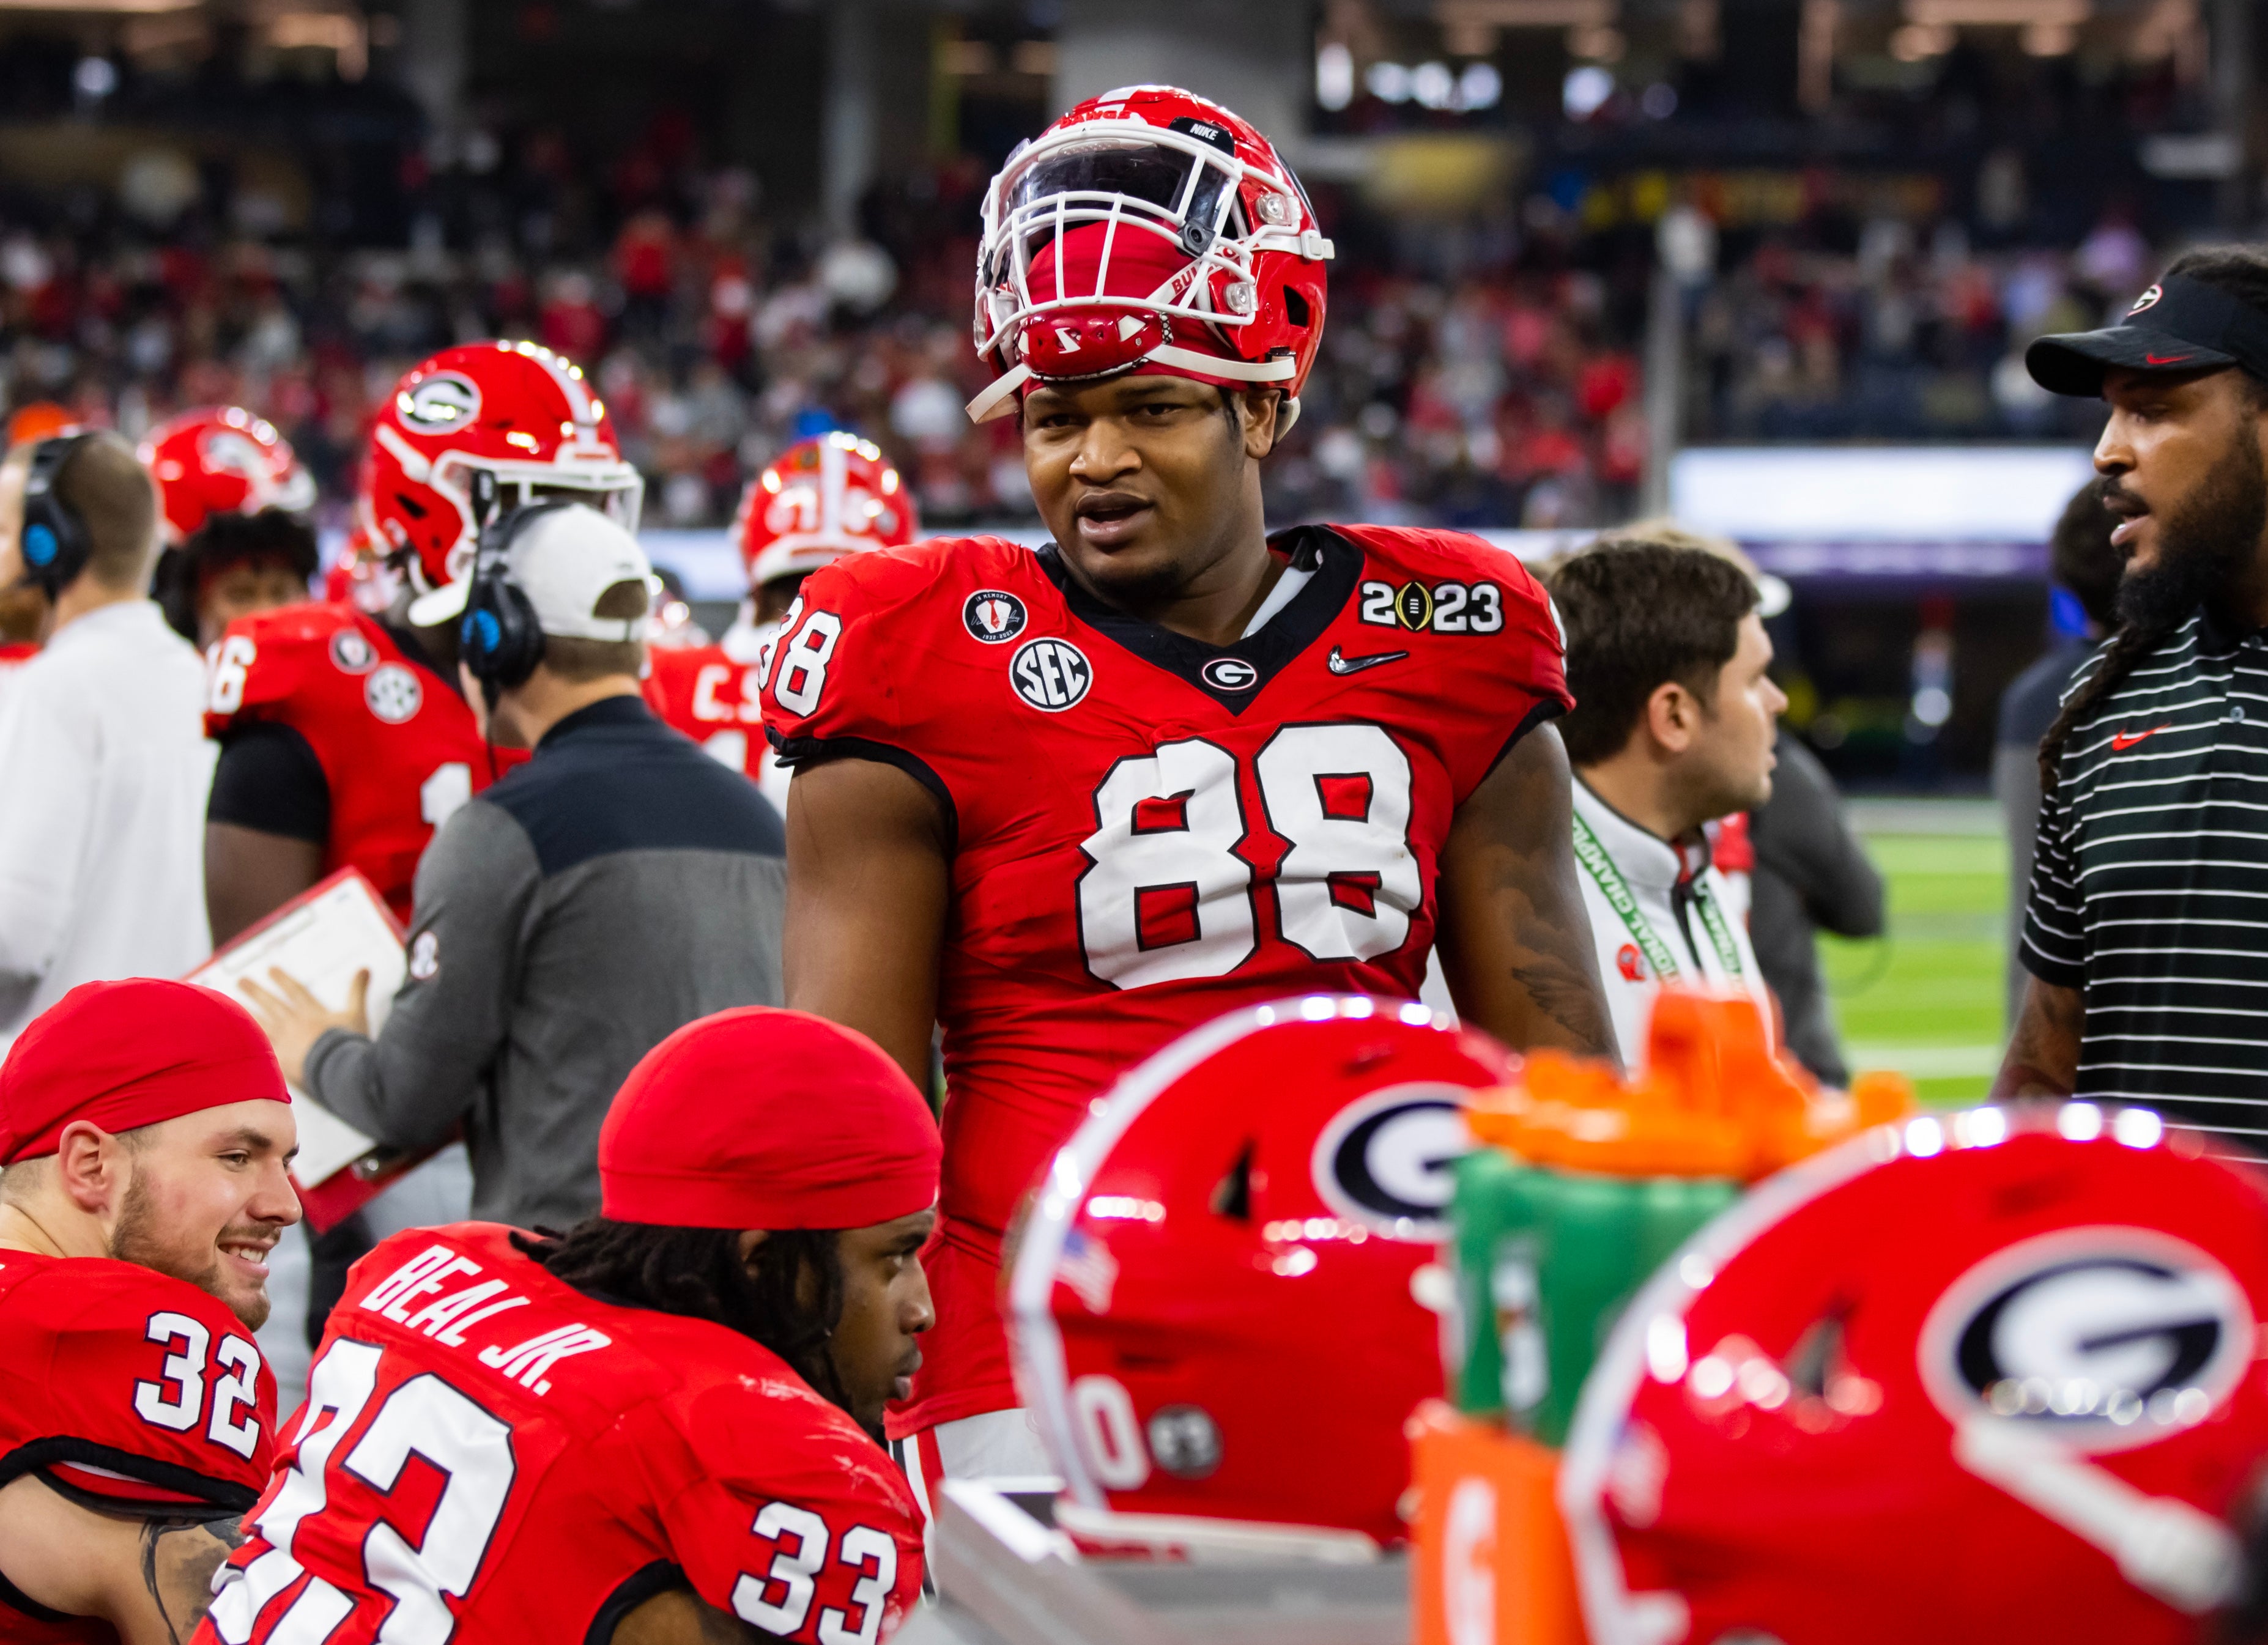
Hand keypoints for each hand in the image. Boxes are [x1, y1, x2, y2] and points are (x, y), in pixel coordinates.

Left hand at [238, 966, 369, 1088]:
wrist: (336, 1068)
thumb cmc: (348, 1042)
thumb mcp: (357, 1013)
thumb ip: (358, 990)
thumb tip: (365, 968)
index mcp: (312, 1012)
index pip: (295, 991)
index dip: (282, 980)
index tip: (270, 970)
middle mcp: (293, 1023)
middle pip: (272, 1004)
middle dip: (256, 991)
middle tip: (241, 981)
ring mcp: (284, 1042)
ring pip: (261, 1023)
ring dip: (246, 1013)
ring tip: (230, 1006)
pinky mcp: (279, 1060)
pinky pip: (258, 1048)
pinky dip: (247, 1043)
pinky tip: (233, 1041)